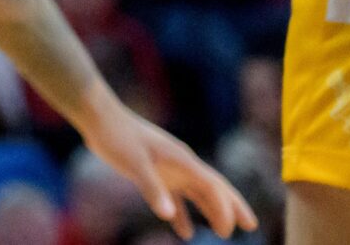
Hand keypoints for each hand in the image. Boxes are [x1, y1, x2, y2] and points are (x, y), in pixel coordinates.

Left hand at [79, 99, 256, 237]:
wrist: (99, 117)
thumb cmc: (117, 136)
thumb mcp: (134, 163)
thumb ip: (152, 188)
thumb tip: (169, 215)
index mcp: (182, 159)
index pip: (212, 186)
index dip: (224, 208)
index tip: (229, 231)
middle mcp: (181, 163)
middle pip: (214, 186)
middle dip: (232, 206)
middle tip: (250, 225)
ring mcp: (169, 167)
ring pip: (197, 192)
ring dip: (211, 210)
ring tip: (224, 232)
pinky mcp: (154, 171)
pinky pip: (174, 195)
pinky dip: (181, 212)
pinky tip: (183, 229)